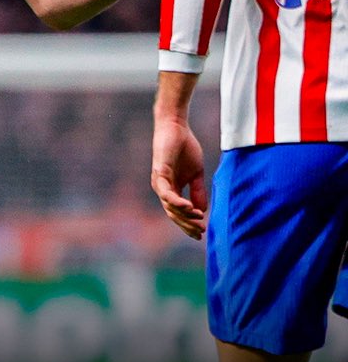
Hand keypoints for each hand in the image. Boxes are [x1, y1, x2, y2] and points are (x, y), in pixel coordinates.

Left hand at [151, 117, 206, 238]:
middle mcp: (163, 189)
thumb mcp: (196, 174)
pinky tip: (189, 208)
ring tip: (199, 220)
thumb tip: (203, 210)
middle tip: (201, 232)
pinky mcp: (159, 173)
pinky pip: (167, 193)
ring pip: (170, 206)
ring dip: (185, 215)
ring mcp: (160, 182)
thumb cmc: (185, 149)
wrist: (177, 128)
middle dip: (187, 224)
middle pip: (173, 214)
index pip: (178, 213)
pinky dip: (177, 202)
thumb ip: (198, 191)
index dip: (189, 224)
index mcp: (171, 190)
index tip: (202, 233)